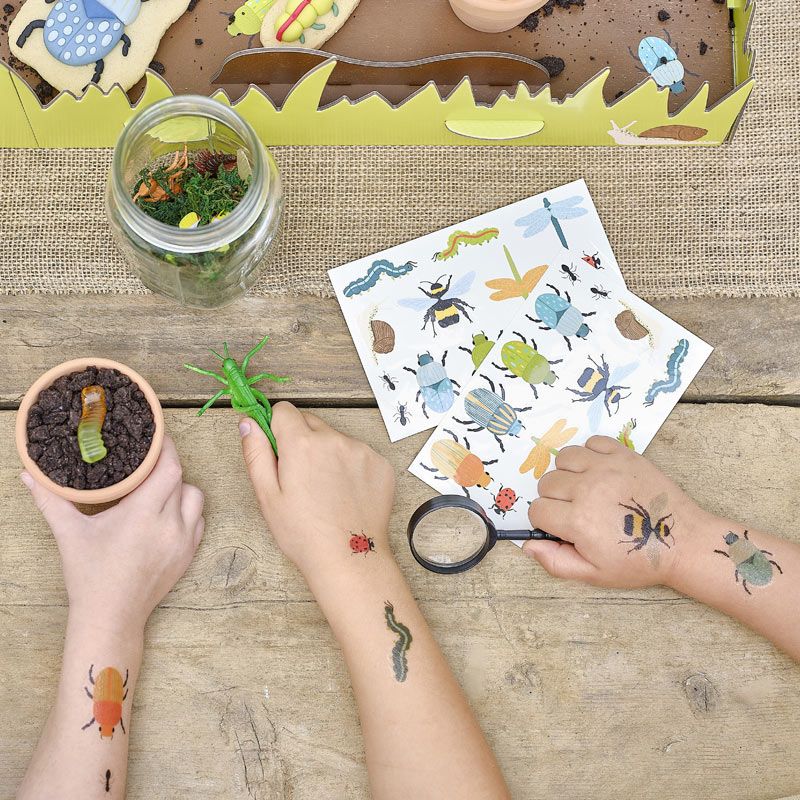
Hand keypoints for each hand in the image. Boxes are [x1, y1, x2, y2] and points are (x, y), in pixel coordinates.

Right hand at [21, 436, 204, 632]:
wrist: (110, 616)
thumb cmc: (90, 576)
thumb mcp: (69, 533)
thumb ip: (51, 500)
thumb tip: (28, 474)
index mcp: (142, 515)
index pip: (169, 468)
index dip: (167, 449)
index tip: (156, 439)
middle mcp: (169, 525)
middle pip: (181, 479)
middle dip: (167, 467)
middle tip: (149, 462)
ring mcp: (183, 541)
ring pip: (196, 498)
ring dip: (180, 489)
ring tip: (157, 490)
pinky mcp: (189, 554)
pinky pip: (199, 520)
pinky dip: (187, 511)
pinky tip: (167, 512)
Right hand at [239, 402, 394, 575]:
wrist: (350, 557)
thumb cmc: (304, 533)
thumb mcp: (267, 495)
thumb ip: (256, 452)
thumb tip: (249, 422)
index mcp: (302, 444)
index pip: (284, 410)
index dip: (276, 427)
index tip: (277, 447)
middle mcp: (334, 440)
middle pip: (310, 422)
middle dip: (301, 441)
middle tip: (300, 476)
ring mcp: (361, 451)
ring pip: (335, 439)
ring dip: (327, 454)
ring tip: (325, 490)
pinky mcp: (380, 464)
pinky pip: (358, 454)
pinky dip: (350, 467)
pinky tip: (345, 494)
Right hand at [523, 436, 701, 588]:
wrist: (682, 542)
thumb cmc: (638, 560)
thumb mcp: (594, 574)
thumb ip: (556, 562)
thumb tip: (528, 546)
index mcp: (578, 521)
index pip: (537, 510)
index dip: (545, 521)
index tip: (561, 526)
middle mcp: (587, 490)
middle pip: (547, 483)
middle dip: (554, 498)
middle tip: (575, 510)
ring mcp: (606, 469)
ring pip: (563, 458)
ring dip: (568, 473)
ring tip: (584, 488)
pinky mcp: (624, 455)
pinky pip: (591, 442)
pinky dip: (589, 454)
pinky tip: (599, 472)